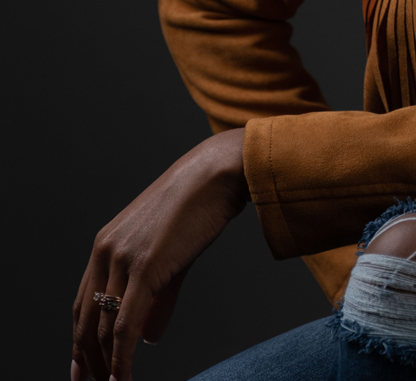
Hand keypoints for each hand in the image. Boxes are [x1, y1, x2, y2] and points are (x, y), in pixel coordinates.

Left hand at [71, 129, 249, 380]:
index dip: (80, 341)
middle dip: (88, 361)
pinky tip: (123, 378)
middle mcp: (105, 250)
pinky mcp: (144, 268)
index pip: (83, 304)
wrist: (219, 173)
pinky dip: (120, 359)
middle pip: (85, 321)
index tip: (84, 369)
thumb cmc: (201, 205)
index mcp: (106, 243)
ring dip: (105, 365)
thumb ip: (158, 298)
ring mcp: (122, 258)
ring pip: (102, 328)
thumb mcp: (172, 253)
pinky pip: (124, 326)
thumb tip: (148, 338)